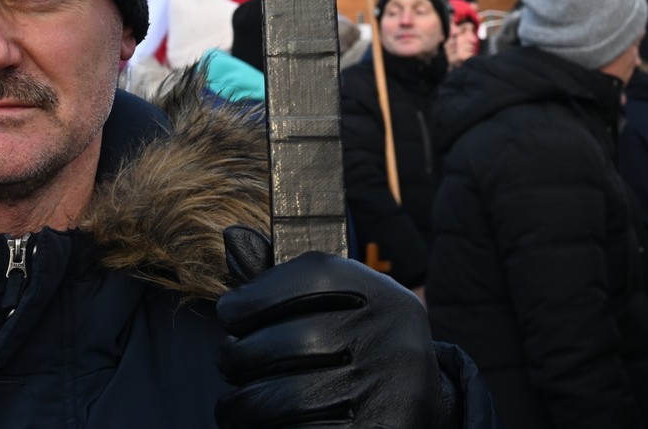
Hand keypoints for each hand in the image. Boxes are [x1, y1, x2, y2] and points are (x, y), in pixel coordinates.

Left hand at [215, 226, 454, 428]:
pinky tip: (269, 426)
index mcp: (383, 296)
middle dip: (238, 358)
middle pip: (284, 342)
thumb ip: (287, 283)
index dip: (255, 296)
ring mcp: (386, 390)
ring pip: (277, 398)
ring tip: (238, 403)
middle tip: (232, 364)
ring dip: (241, 405)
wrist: (417, 409)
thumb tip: (234, 237)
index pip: (309, 276)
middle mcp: (391, 337)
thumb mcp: (340, 307)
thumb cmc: (359, 349)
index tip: (231, 314)